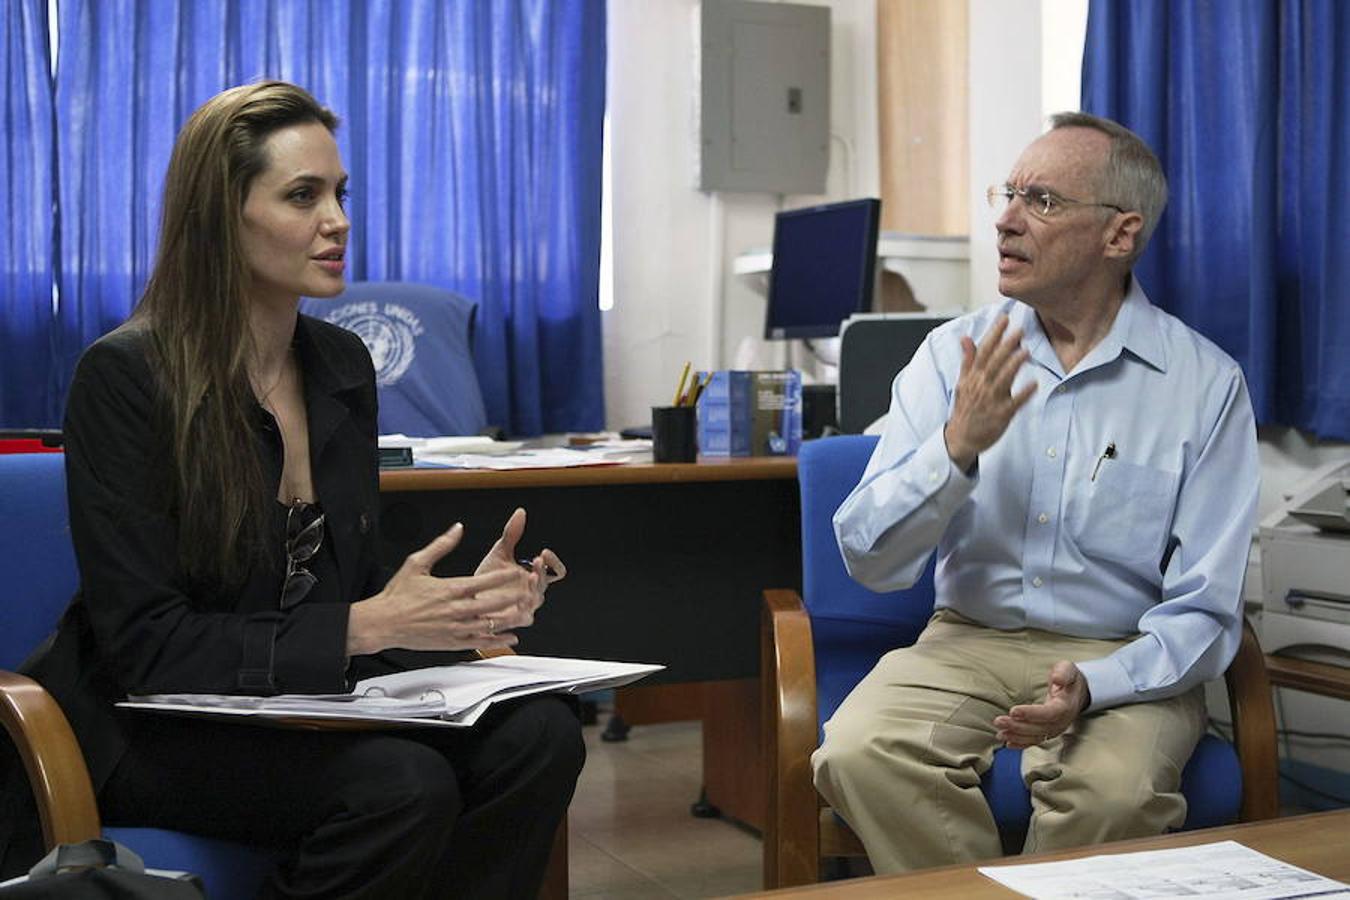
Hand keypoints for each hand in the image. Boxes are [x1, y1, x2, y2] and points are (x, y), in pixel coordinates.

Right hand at [346, 523, 527, 655]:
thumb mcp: (417, 562)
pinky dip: (497, 640)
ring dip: (510, 620)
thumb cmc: (398, 594)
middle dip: (513, 599)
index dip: (504, 577)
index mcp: (450, 588)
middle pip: (492, 604)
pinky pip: (479, 642)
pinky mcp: (451, 642)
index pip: (484, 581)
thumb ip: (441, 545)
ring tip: (526, 614)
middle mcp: (455, 609)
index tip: (518, 573)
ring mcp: (454, 628)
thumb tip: (458, 528)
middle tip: (529, 594)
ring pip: (489, 625)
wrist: (383, 623)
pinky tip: (510, 636)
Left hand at [472, 508, 566, 633]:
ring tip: (529, 578)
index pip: (556, 572)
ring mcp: (523, 609)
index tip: (542, 552)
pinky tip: (517, 602)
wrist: (468, 599)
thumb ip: (511, 534)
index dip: (553, 563)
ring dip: (534, 590)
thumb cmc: (487, 577)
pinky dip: (521, 610)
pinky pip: (522, 618)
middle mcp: (533, 594)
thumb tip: (520, 511)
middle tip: (536, 560)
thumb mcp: (500, 552)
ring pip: (536, 602)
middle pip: (545, 585)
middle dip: (542, 572)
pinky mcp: (511, 621)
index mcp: (534, 578)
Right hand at [944, 316, 1036, 470]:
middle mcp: (980, 386)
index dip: (994, 334)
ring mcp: (991, 400)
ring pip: (1003, 379)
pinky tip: (1034, 384)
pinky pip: (1014, 403)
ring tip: (1026, 351)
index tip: (1004, 319)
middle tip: (1019, 329)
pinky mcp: (1001, 415)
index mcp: (972, 376)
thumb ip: (967, 359)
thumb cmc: (965, 408)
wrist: (960, 438)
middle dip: (1006, 345)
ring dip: (1014, 365)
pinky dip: (1023, 394)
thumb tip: (966, 338)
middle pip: (994, 362)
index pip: (983, 351)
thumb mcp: (962, 382)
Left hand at [993, 661, 1089, 748]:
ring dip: (1016, 736)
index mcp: (1065, 706)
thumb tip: (1057, 679)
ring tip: (999, 734)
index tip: (1013, 711)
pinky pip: (1035, 741)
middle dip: (1018, 726)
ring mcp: (1055, 729)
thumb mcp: (1068, 670)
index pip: (1049, 713)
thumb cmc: (1068, 679)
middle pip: (1039, 728)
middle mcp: (1061, 721)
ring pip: (1035, 737)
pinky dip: (1021, 744)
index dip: (1031, 714)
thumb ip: (1063, 673)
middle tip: (999, 721)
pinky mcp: (1048, 732)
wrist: (1076, 692)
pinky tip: (1008, 743)